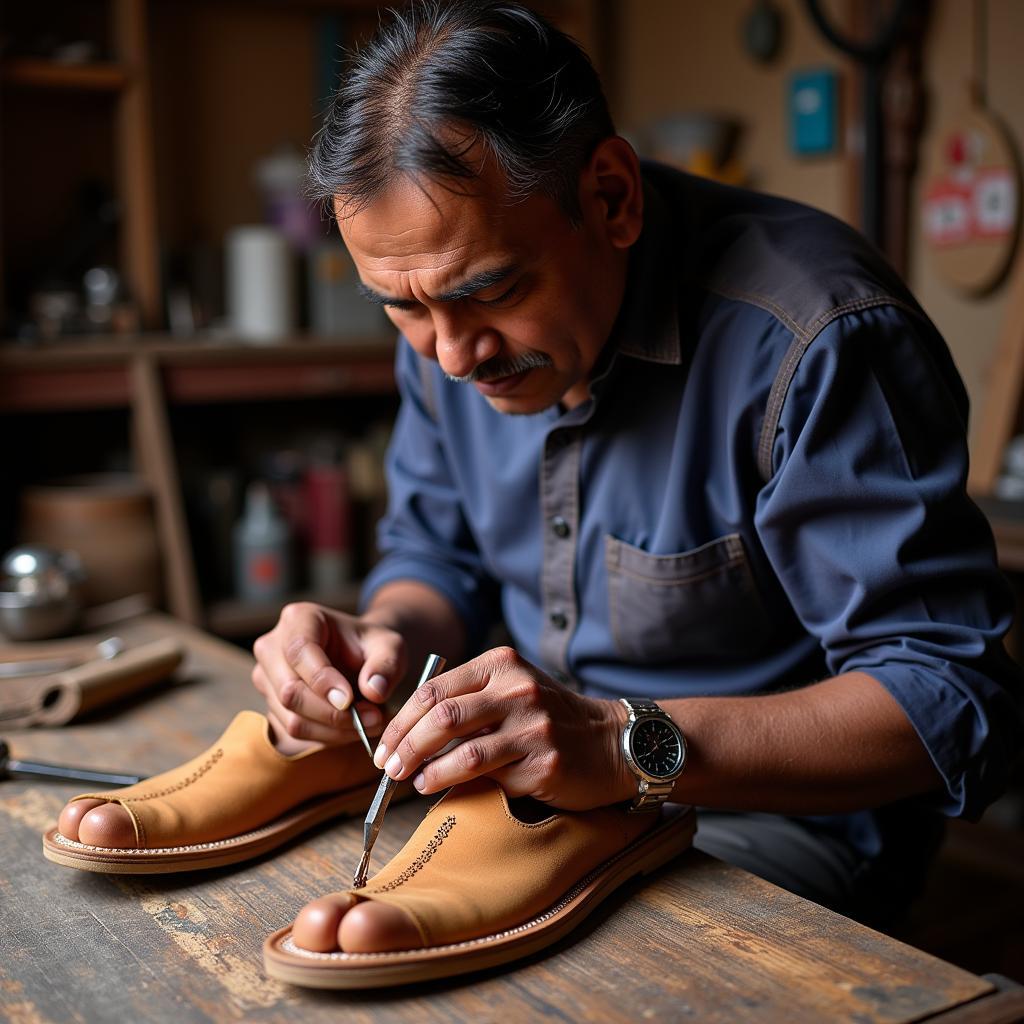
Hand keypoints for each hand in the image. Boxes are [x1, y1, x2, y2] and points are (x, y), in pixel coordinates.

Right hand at [252, 602, 406, 748]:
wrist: (361, 659)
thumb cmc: (371, 647)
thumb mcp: (390, 647)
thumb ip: (386, 664)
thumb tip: (373, 690)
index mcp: (299, 618)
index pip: (299, 651)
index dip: (322, 680)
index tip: (350, 700)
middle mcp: (273, 647)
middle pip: (290, 691)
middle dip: (333, 713)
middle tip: (373, 717)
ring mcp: (267, 678)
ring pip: (291, 719)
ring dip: (334, 730)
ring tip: (369, 722)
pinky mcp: (272, 706)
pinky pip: (293, 733)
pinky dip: (327, 737)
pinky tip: (351, 728)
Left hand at [372, 646, 632, 809]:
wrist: (610, 742)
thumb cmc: (548, 719)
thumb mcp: (510, 690)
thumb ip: (466, 700)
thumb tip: (406, 733)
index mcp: (502, 664)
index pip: (435, 689)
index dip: (401, 720)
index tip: (384, 744)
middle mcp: (518, 689)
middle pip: (442, 717)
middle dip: (405, 745)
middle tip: (388, 767)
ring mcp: (534, 725)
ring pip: (461, 749)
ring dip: (425, 769)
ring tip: (411, 780)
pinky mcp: (544, 761)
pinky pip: (488, 774)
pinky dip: (452, 782)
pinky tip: (438, 786)